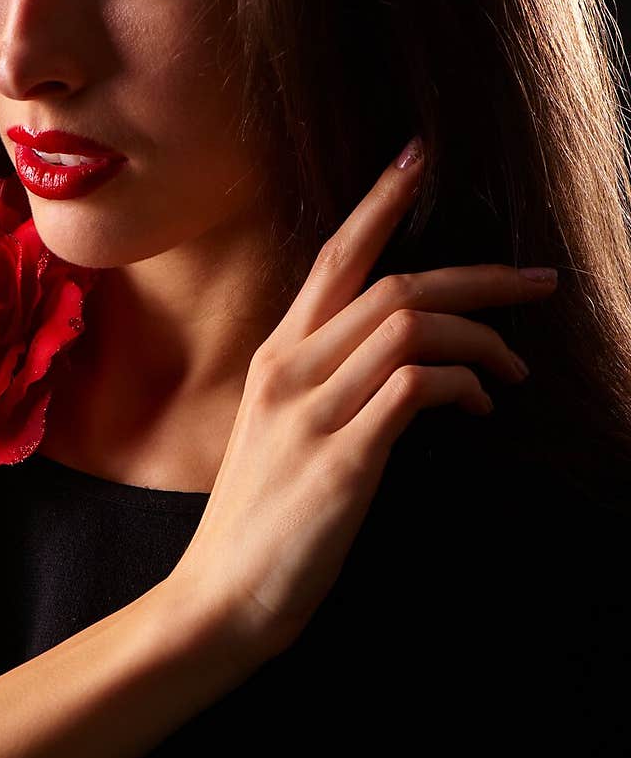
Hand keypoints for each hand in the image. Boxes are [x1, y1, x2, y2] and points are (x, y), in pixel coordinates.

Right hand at [171, 138, 558, 666]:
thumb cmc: (259, 521)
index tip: (420, 157)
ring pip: (408, 326)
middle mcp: (289, 370)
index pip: (333, 258)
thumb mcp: (280, 432)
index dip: (380, 201)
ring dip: (479, 338)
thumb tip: (408, 365)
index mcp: (275, 357)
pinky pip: (414, 387)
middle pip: (393, 285)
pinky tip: (478, 405)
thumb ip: (328, 385)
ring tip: (514, 367)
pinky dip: (461, 384)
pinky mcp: (340, 460)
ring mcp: (311, 412)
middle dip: (478, 275)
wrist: (219, 600)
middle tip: (538, 279)